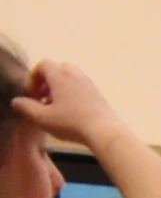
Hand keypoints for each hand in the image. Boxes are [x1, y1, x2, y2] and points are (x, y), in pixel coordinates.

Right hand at [10, 60, 126, 147]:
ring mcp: (90, 84)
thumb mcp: (42, 118)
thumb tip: (17, 102)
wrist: (105, 132)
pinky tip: (72, 112)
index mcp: (60, 75)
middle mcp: (76, 75)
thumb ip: (26, 108)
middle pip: (58, 69)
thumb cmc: (71, 123)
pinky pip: (82, 88)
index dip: (33, 77)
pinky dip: (74, 95)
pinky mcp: (99, 96)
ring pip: (71, 78)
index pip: (43, 65)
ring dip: (61, 88)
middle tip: (44, 98)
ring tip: (57, 107)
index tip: (32, 94)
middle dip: (48, 81)